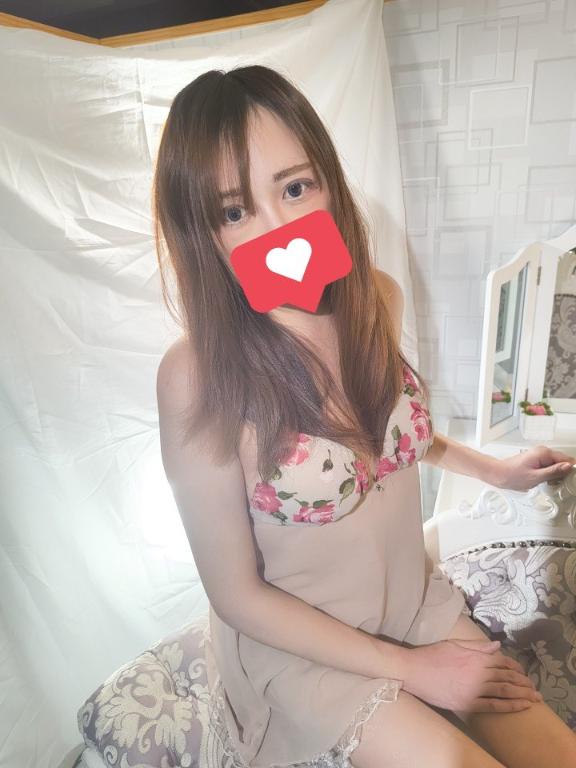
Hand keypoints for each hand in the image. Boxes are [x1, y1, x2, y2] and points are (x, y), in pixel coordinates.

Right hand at [402, 638, 541, 713]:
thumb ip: (477, 646)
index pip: (503, 661)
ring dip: (522, 695)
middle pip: (507, 677)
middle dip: (524, 683)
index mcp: (475, 656)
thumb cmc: (432, 655)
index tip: (523, 673)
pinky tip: (520, 707)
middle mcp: (478, 672)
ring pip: (504, 691)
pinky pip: (493, 705)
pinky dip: (509, 706)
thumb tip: (496, 646)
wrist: (413, 671)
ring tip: (534, 699)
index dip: (516, 667)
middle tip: (534, 689)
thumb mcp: (454, 644)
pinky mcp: (468, 703)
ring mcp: (474, 689)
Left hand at [493, 445, 574, 490]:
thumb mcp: (536, 477)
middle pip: (563, 462)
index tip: (570, 479)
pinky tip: (544, 480)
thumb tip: (568, 467)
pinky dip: (550, 474)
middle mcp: (542, 451)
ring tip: (547, 482)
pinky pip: (549, 466)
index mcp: (544, 453)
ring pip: (557, 465)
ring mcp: (540, 455)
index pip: (567, 459)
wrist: (499, 474)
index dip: (570, 470)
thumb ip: (553, 472)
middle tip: (555, 483)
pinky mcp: (537, 459)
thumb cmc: (513, 476)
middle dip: (562, 473)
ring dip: (556, 474)